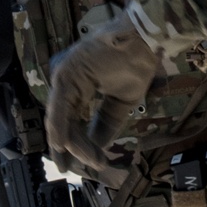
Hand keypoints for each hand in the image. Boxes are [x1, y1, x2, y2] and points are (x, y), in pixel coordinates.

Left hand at [45, 14, 161, 172]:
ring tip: (92, 160)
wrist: (147, 40)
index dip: (81, 145)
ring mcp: (63, 77)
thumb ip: (106, 123)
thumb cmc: (137, 62)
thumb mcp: (121, 102)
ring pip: (61, 120)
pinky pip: (60, 108)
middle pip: (63, 124)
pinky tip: (65, 145)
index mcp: (76, 86)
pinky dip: (61, 127)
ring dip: (75, 143)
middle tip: (91, 166)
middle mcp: (65, 82)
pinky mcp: (66, 75)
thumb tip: (98, 147)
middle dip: (76, 149)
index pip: (71, 122)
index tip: (95, 163)